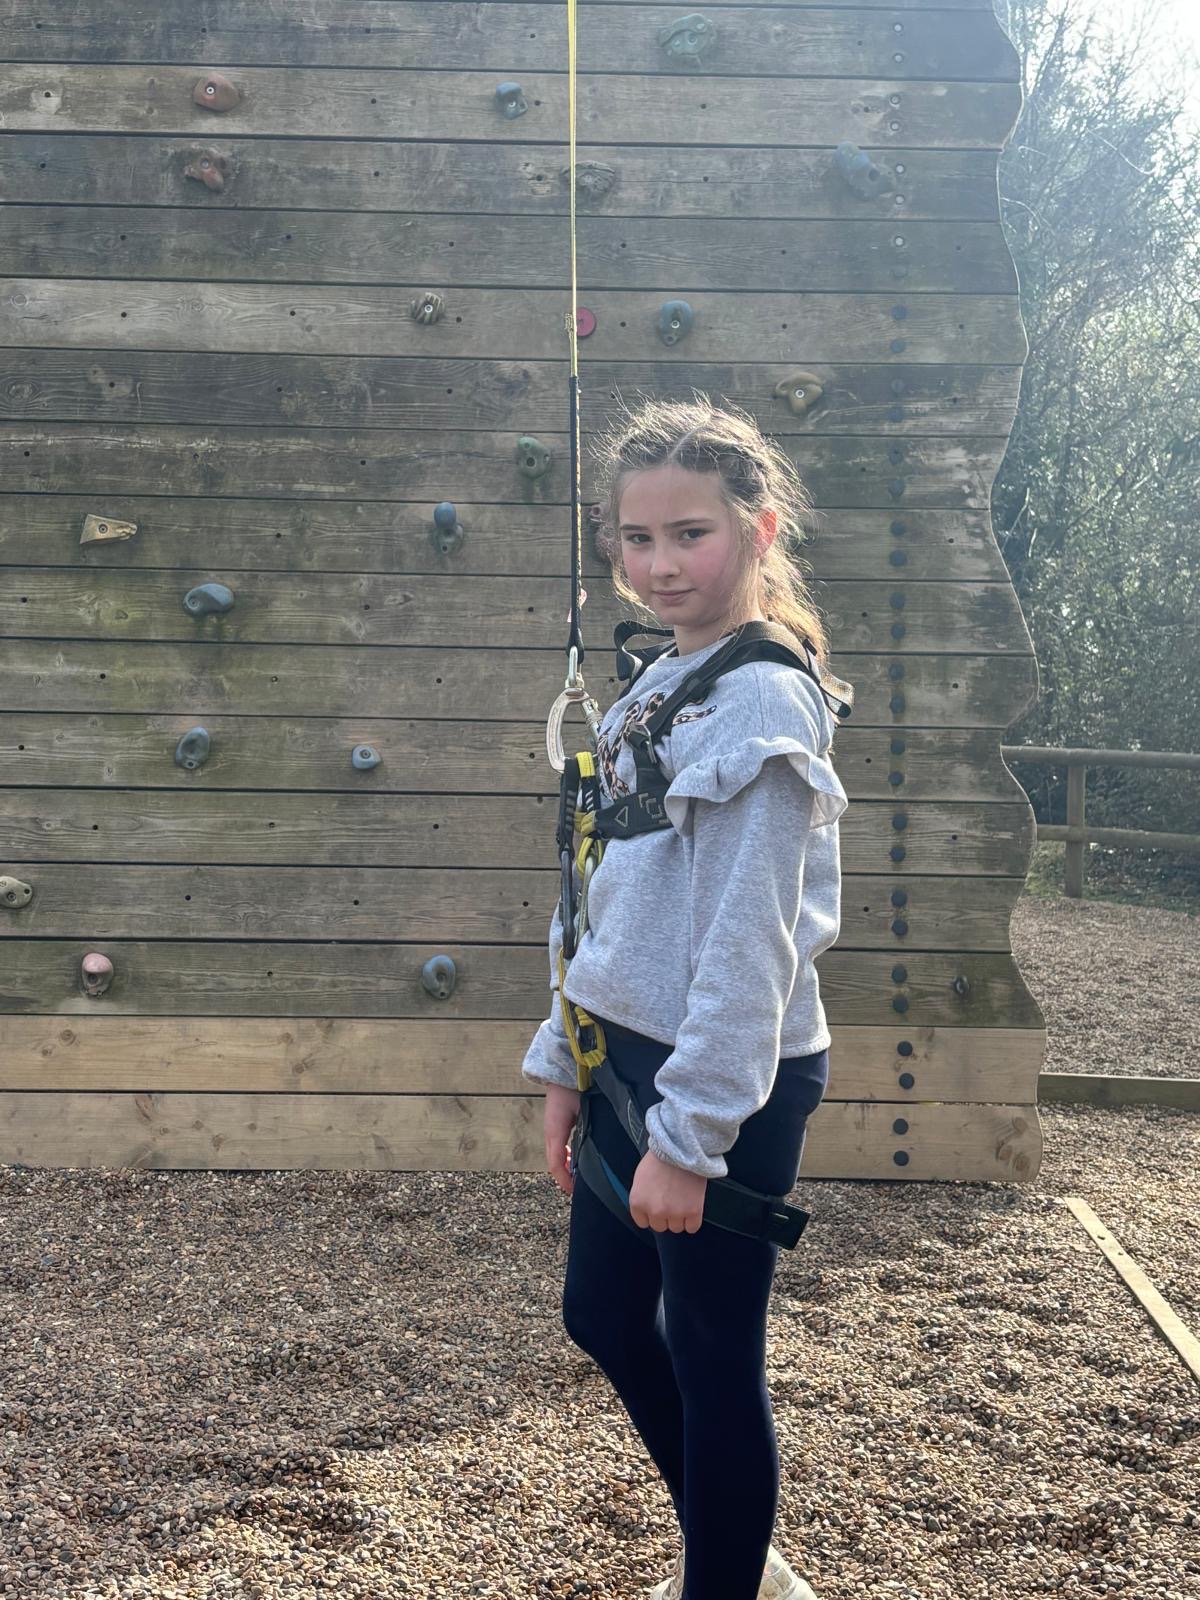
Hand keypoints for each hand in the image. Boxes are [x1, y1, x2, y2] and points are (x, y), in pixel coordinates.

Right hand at [543, 1082, 580, 1196]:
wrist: (566, 1072)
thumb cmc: (571, 1091)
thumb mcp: (579, 1112)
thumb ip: (582, 1132)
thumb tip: (588, 1154)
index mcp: (554, 1132)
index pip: (556, 1164)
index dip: (564, 1180)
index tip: (574, 1191)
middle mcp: (551, 1134)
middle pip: (554, 1163)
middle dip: (564, 1178)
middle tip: (578, 1189)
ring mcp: (552, 1130)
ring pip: (556, 1157)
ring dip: (565, 1169)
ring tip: (578, 1178)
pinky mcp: (557, 1127)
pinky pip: (558, 1148)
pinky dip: (566, 1159)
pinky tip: (576, 1161)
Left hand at [629, 1149, 706, 1233]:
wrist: (681, 1147)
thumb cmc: (660, 1158)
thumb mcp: (640, 1178)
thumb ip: (642, 1198)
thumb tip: (647, 1211)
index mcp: (638, 1202)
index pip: (643, 1222)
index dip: (651, 1213)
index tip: (657, 1205)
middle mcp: (654, 1211)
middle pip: (660, 1226)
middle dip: (665, 1215)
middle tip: (671, 1199)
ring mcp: (674, 1213)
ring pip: (676, 1228)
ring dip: (679, 1217)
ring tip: (682, 1199)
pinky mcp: (693, 1211)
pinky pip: (692, 1228)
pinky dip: (693, 1220)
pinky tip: (692, 1206)